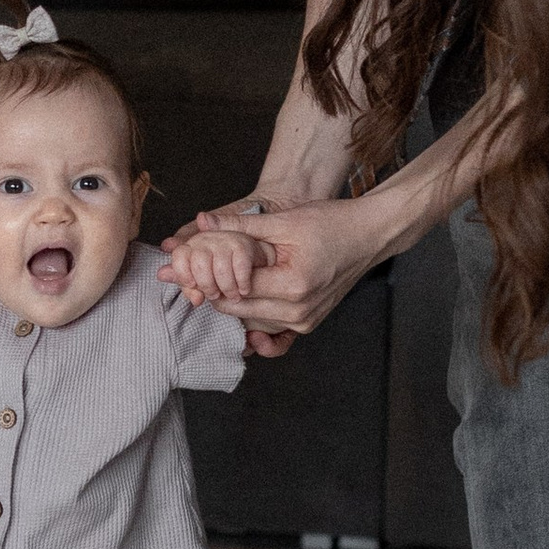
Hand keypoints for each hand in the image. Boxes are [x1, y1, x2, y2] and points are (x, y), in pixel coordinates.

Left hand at [160, 192, 411, 342]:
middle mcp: (300, 311)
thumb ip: (240, 227)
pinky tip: (235, 305)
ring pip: (251, 321)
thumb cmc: (333, 223)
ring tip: (202, 285)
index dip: (204, 279)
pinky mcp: (308, 322)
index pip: (235, 291)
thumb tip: (202, 222)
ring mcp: (305, 321)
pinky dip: (251, 318)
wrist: (369, 235)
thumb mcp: (283, 221)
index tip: (178, 270)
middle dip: (209, 292)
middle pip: (238, 311)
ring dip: (228, 304)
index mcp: (293, 285)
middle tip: (181, 278)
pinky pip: (269, 327)